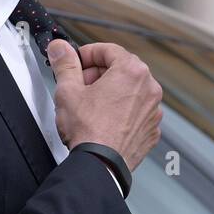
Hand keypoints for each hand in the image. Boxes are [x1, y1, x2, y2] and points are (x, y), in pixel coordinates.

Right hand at [47, 40, 162, 171]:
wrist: (100, 165)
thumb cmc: (88, 130)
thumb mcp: (68, 90)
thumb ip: (65, 64)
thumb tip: (60, 49)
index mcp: (131, 72)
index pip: (108, 50)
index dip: (87, 54)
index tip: (76, 61)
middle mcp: (149, 88)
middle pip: (121, 69)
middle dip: (97, 74)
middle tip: (78, 85)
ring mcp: (153, 110)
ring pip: (129, 90)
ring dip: (110, 92)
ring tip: (89, 106)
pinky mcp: (151, 129)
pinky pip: (135, 111)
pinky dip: (121, 111)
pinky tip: (103, 120)